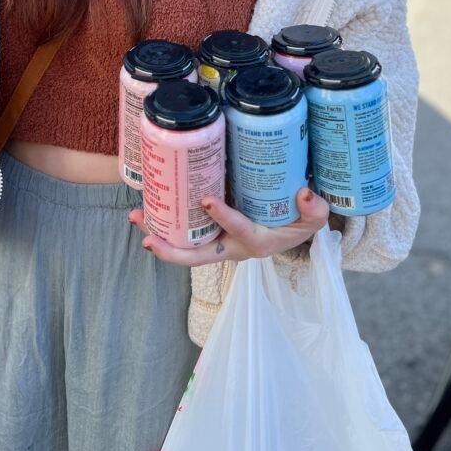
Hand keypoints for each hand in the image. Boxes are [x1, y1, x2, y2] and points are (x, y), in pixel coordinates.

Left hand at [128, 188, 329, 266]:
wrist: (290, 225)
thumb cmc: (299, 221)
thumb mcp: (314, 218)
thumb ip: (315, 210)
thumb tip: (304, 194)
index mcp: (256, 242)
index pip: (238, 230)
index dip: (223, 217)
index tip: (207, 200)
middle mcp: (231, 247)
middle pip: (197, 256)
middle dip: (171, 250)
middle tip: (147, 239)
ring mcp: (217, 241)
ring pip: (184, 245)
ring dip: (158, 234)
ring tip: (135, 217)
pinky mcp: (209, 231)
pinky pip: (184, 232)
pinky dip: (165, 222)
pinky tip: (147, 205)